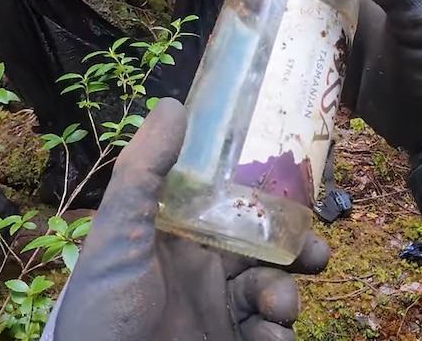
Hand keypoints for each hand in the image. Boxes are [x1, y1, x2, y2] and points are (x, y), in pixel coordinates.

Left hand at [48, 98, 329, 340]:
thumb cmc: (106, 308)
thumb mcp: (118, 234)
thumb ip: (143, 172)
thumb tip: (174, 104)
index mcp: (183, 240)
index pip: (235, 208)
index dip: (270, 199)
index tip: (300, 190)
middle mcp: (206, 273)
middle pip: (267, 251)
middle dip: (298, 250)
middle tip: (315, 255)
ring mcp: (220, 313)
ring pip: (275, 292)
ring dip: (286, 296)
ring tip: (277, 308)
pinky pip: (271, 335)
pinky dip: (277, 335)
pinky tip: (265, 338)